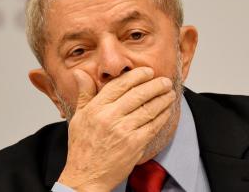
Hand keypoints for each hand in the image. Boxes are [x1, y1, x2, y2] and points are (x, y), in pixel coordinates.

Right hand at [58, 67, 175, 190]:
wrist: (86, 176)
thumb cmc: (82, 147)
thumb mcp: (78, 117)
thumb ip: (84, 93)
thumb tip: (80, 73)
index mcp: (96, 108)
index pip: (119, 85)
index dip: (137, 76)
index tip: (148, 71)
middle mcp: (110, 117)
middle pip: (138, 94)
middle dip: (155, 85)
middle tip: (165, 81)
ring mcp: (123, 131)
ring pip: (148, 109)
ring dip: (162, 99)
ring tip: (170, 93)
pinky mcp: (134, 144)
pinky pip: (153, 126)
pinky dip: (162, 116)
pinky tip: (167, 110)